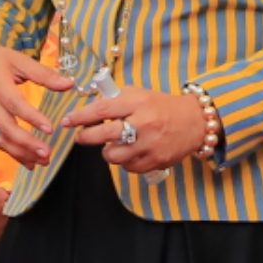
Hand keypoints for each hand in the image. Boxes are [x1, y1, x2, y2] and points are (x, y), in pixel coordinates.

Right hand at [0, 38, 71, 161]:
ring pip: (1, 139)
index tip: (50, 128)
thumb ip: (44, 74)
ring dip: (21, 153)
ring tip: (42, 161)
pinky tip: (30, 162)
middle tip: (47, 153)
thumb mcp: (19, 60)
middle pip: (6, 128)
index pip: (15, 104)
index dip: (32, 118)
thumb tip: (69, 84)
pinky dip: (13, 154)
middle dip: (27, 143)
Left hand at [73, 84, 212, 176]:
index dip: (80, 116)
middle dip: (86, 137)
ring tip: (113, 145)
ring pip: (113, 156)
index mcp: (138, 103)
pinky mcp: (156, 161)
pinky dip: (125, 161)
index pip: (102, 109)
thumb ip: (116, 100)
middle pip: (103, 135)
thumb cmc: (162, 107)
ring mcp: (150, 144)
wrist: (195, 122)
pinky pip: (128, 167)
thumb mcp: (140, 94)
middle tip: (81, 137)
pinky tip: (130, 152)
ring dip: (107, 152)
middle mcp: (143, 123)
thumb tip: (89, 110)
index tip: (68, 121)